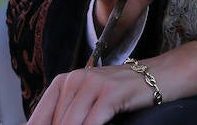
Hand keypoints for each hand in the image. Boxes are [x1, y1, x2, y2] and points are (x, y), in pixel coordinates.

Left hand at [26, 42, 196, 124]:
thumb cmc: (121, 93)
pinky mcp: (110, 93)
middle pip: (55, 123)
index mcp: (63, 83)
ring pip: (70, 124)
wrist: (158, 76)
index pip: (39, 119)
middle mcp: (74, 80)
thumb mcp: (89, 101)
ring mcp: (92, 84)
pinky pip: (91, 123)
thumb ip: (67, 114)